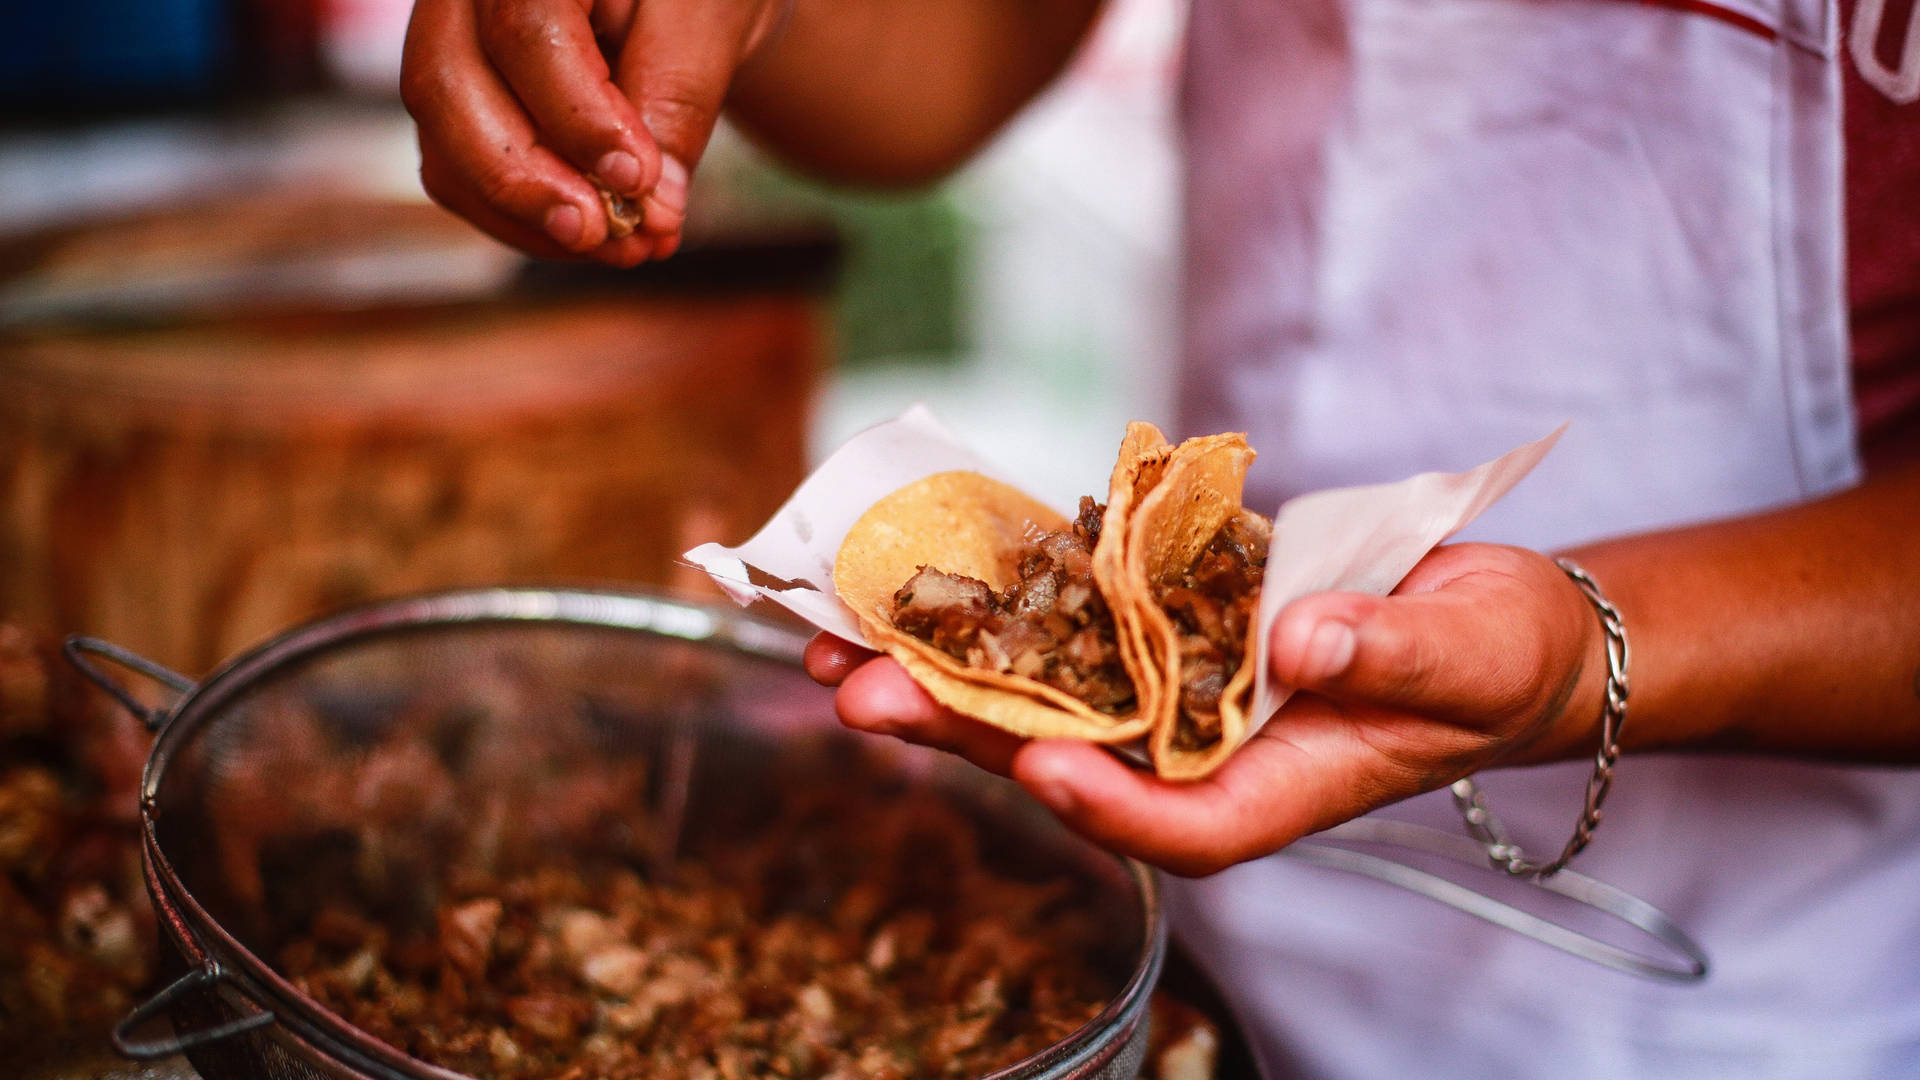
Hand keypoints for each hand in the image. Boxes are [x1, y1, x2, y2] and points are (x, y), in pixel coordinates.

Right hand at [401, 0, 789, 264]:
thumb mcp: (707, 23)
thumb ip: (678, 100)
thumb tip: (652, 210)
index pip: (525, 31)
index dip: (577, 117)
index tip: (638, 178)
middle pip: (446, 87)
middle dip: (526, 179)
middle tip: (605, 232)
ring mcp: (442, 46)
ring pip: (442, 144)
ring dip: (526, 216)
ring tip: (619, 245)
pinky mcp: (453, 105)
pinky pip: (455, 175)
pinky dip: (520, 221)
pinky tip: (589, 236)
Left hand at [807, 543, 1606, 876]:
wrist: (1483, 622)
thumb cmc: (1497, 658)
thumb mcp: (1467, 655)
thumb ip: (1388, 656)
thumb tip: (1305, 643)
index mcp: (1277, 786)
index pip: (1181, 825)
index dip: (1110, 805)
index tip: (1044, 769)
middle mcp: (1203, 751)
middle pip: (1071, 757)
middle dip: (963, 730)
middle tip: (858, 695)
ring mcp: (1172, 693)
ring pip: (1043, 695)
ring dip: (943, 671)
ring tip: (837, 646)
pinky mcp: (1160, 630)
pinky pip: (1068, 624)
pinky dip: (998, 604)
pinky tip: (920, 579)